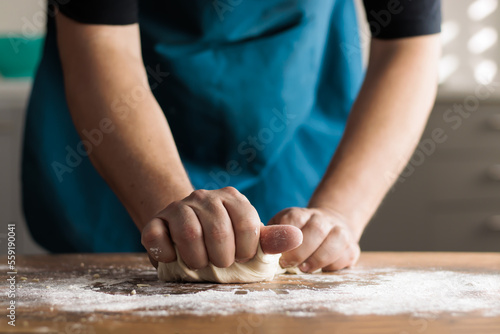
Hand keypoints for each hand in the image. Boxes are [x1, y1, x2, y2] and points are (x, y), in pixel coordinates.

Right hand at [141, 187, 302, 267]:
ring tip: (200, 263)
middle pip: (218, 231)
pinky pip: (156, 236)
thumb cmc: (224, 236)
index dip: (246, 249)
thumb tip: (297, 238)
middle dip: (222, 257)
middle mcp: (205, 196)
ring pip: (188, 233)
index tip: (242, 257)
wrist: (187, 227)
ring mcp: (179, 206)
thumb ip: (272, 239)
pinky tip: (173, 256)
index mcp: (233, 198)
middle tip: (221, 263)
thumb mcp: (249, 237)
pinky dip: (166, 252)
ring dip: (196, 259)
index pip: (247, 224)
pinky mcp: (156, 219)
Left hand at [268, 207, 359, 272]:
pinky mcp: (352, 247)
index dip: (285, 238)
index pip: (293, 220)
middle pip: (315, 230)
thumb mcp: (281, 229)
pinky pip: (345, 256)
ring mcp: (340, 231)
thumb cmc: (297, 234)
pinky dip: (332, 265)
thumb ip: (269, 236)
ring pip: (335, 241)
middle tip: (288, 264)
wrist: (330, 225)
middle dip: (300, 251)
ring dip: (318, 258)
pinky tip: (322, 268)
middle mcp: (322, 219)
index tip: (278, 255)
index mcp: (300, 214)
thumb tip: (255, 245)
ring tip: (304, 268)